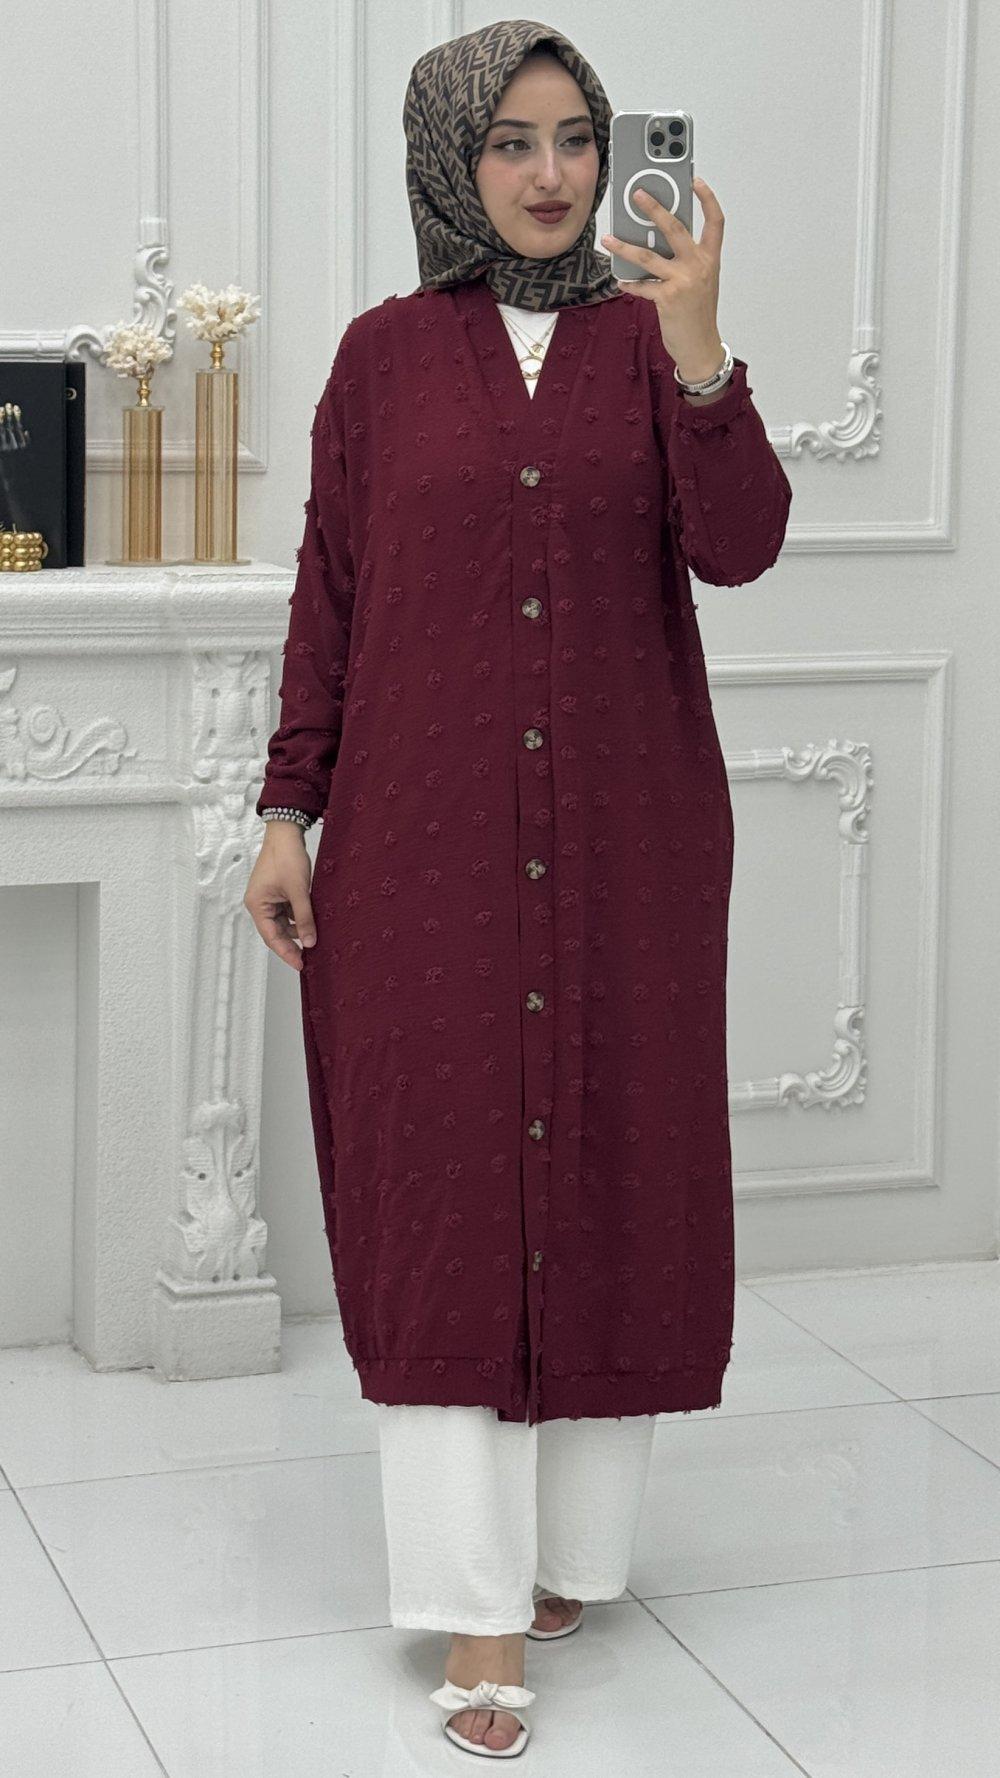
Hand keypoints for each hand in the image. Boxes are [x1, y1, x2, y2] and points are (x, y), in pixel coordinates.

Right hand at [243, 825, 316, 970]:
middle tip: (309, 957)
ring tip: (313, 939)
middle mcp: (259, 903)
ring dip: (296, 930)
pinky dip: (298, 918)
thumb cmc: (286, 856)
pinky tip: (311, 922)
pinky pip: (287, 912)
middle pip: (275, 931)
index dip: (286, 952)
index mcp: (257, 904)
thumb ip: (304, 918)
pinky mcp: (278, 892)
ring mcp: (268, 898)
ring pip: (283, 922)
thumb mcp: (298, 890)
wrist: (286, 832)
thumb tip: (309, 941)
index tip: (300, 964)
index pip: (271, 936)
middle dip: (291, 943)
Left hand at [600, 175, 724, 381]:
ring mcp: (683, 281)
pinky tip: (620, 280)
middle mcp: (699, 266)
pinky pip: (642, 286)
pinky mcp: (668, 298)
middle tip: (637, 194)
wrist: (701, 347)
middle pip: (675, 228)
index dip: (707, 199)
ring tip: (608, 238)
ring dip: (624, 246)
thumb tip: (656, 243)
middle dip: (654, 208)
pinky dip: (629, 284)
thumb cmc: (697, 313)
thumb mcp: (700, 282)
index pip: (715, 222)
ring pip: (648, 256)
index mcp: (710, 259)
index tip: (695, 181)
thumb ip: (684, 261)